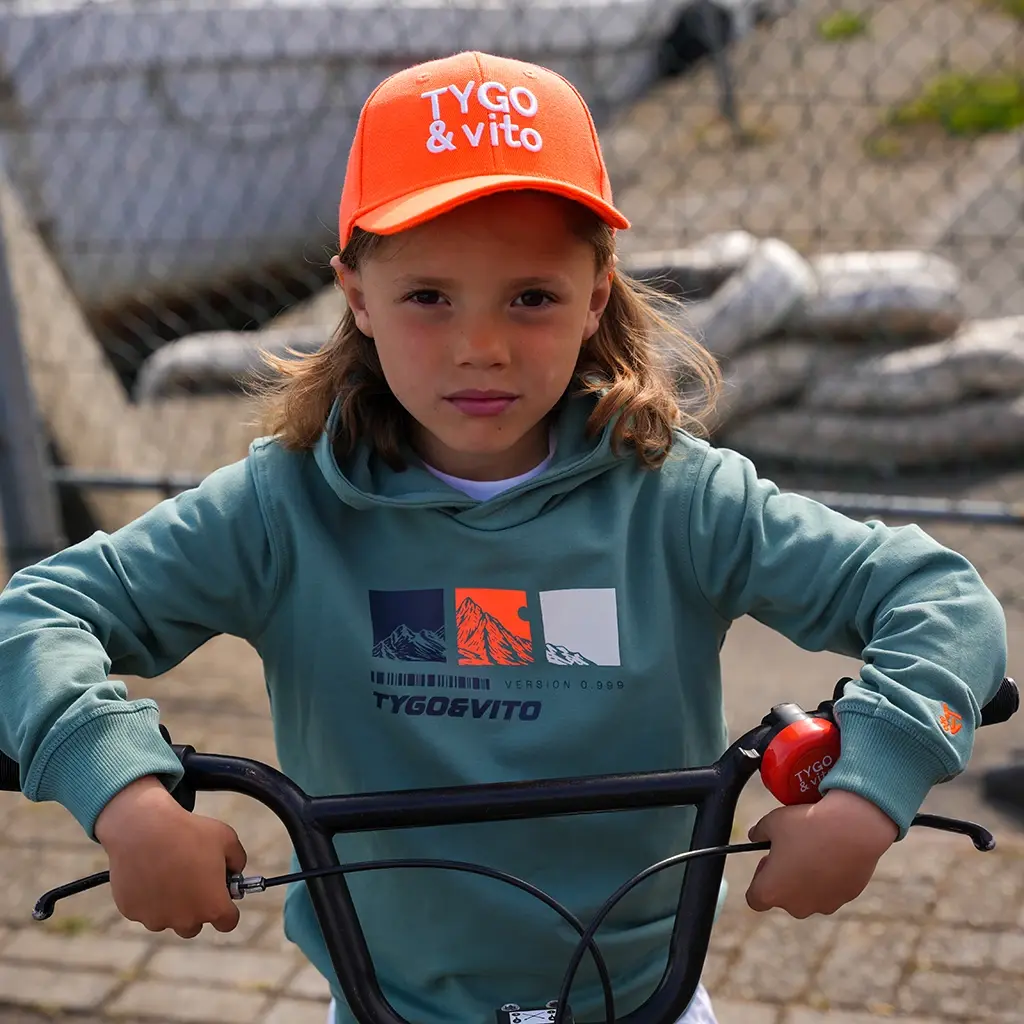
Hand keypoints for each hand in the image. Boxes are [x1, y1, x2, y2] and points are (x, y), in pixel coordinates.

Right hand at [95, 775, 246, 937]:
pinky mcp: (132, 912)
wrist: (144, 829)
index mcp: (213, 906)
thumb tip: (234, 870)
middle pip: (195, 924)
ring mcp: (156, 919)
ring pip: (168, 917)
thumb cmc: (188, 833)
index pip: (227, 922)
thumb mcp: (227, 838)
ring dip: (170, 904)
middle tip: (193, 879)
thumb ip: (238, 859)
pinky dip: (147, 896)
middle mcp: (185, 920)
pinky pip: (144, 909)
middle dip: (196, 906)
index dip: (227, 909)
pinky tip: (148, 872)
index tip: (222, 895)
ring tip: (168, 872)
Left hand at [745, 789, 897, 917]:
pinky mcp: (844, 899)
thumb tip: (754, 836)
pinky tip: (833, 855)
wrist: (852, 828)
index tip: (768, 860)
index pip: (755, 898)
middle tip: (791, 853)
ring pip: (807, 895)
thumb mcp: (772, 822)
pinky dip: (828, 878)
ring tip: (814, 851)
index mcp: (771, 891)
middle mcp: (795, 906)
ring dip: (806, 880)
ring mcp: (822, 905)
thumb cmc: (806, 826)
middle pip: (782, 897)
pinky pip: (830, 890)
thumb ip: (758, 832)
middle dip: (784, 878)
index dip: (759, 878)